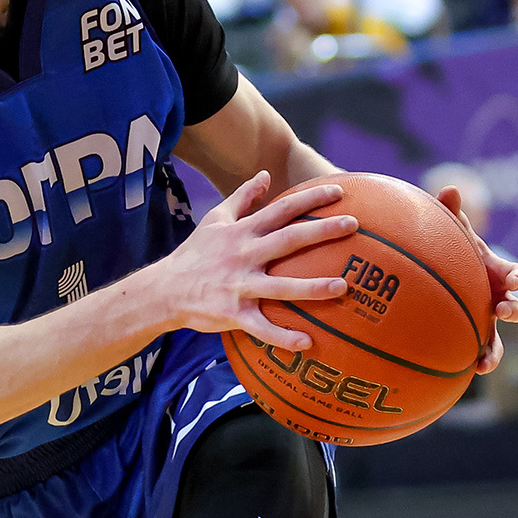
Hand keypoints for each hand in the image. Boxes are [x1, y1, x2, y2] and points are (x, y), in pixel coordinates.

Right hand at [155, 171, 357, 349]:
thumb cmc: (195, 253)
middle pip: (288, 241)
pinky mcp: (233, 313)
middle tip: (353, 224)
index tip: (340, 191)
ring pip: (281, 287)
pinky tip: (307, 343)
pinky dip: (283, 337)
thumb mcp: (215, 219)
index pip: (280, 210)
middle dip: (321, 231)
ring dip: (313, 287)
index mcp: (241, 232)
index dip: (310, 199)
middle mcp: (243, 256)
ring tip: (343, 286)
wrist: (165, 289)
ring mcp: (239, 286)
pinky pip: (262, 327)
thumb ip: (242, 197)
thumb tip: (265, 174)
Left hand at [434, 185, 517, 374]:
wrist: (437, 273)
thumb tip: (449, 189)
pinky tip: (473, 371)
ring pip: (501, 335)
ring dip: (497, 347)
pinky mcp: (475, 335)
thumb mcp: (449, 233)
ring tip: (487, 359)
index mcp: (495, 272)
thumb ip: (451, 215)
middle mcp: (497, 296)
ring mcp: (487, 319)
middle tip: (503, 309)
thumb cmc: (447, 250)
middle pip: (516, 307)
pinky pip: (482, 350)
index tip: (515, 279)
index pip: (516, 274)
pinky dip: (482, 360)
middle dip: (514, 309)